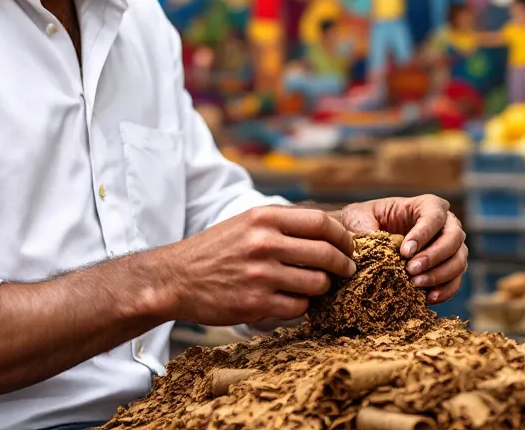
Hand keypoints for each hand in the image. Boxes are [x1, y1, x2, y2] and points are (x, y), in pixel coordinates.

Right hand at [161, 206, 355, 326]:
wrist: (176, 278)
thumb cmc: (216, 250)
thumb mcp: (246, 223)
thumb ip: (283, 223)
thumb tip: (329, 231)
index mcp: (264, 218)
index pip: (321, 223)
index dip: (342, 237)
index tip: (348, 247)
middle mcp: (264, 243)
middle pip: (326, 254)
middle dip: (343, 265)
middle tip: (346, 270)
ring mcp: (261, 275)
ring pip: (317, 283)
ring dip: (322, 288)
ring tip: (314, 287)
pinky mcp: (255, 303)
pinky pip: (298, 308)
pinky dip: (301, 307)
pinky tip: (292, 301)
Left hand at [334, 196, 466, 303]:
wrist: (363, 239)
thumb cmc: (364, 222)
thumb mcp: (360, 219)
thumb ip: (367, 229)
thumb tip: (374, 246)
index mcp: (426, 205)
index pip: (434, 216)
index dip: (423, 234)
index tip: (404, 252)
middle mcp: (446, 224)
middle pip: (454, 238)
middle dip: (434, 256)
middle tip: (411, 270)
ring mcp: (451, 247)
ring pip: (459, 260)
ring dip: (439, 275)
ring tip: (416, 284)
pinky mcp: (449, 269)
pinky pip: (455, 281)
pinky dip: (444, 291)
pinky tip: (427, 298)